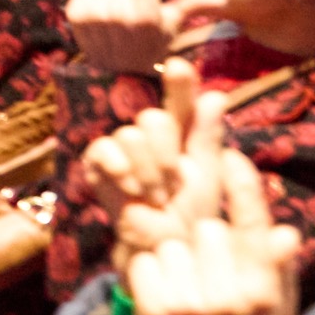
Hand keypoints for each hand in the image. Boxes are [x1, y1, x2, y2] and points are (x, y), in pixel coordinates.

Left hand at [66, 0, 228, 76]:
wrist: (120, 77)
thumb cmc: (151, 46)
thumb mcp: (173, 25)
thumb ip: (192, 4)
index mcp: (148, 11)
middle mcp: (122, 13)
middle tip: (131, 14)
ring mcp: (96, 16)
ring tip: (115, 19)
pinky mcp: (76, 18)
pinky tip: (98, 19)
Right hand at [83, 57, 235, 256]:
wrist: (165, 247)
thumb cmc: (192, 215)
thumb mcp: (208, 175)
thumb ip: (208, 135)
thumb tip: (216, 94)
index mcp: (182, 137)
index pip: (179, 102)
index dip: (179, 84)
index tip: (179, 67)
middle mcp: (151, 137)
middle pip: (153, 118)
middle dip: (165, 153)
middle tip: (172, 184)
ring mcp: (123, 148)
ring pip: (131, 134)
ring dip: (146, 170)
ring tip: (154, 196)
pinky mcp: (98, 164)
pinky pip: (103, 147)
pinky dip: (119, 167)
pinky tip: (130, 187)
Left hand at [125, 159, 300, 314]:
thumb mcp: (282, 300)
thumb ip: (277, 264)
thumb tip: (282, 233)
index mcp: (265, 291)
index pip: (254, 228)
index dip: (243, 188)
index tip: (232, 155)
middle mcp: (228, 299)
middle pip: (208, 229)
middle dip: (210, 240)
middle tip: (216, 272)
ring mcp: (188, 306)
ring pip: (173, 242)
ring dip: (179, 255)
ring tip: (194, 287)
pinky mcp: (154, 311)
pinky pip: (147, 261)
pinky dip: (154, 270)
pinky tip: (171, 294)